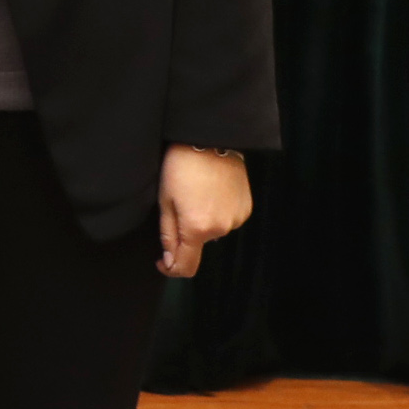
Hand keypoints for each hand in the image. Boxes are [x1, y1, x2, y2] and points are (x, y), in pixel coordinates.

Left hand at [158, 145, 252, 278]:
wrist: (211, 140)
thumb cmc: (181, 167)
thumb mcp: (165, 201)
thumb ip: (168, 235)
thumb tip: (169, 261)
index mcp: (197, 229)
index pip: (187, 266)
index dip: (172, 268)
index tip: (162, 261)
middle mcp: (221, 229)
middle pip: (198, 245)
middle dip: (186, 232)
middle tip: (178, 203)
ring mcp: (237, 219)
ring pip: (213, 231)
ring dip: (202, 221)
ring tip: (195, 193)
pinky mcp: (246, 208)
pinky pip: (227, 219)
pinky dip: (217, 212)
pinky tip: (211, 192)